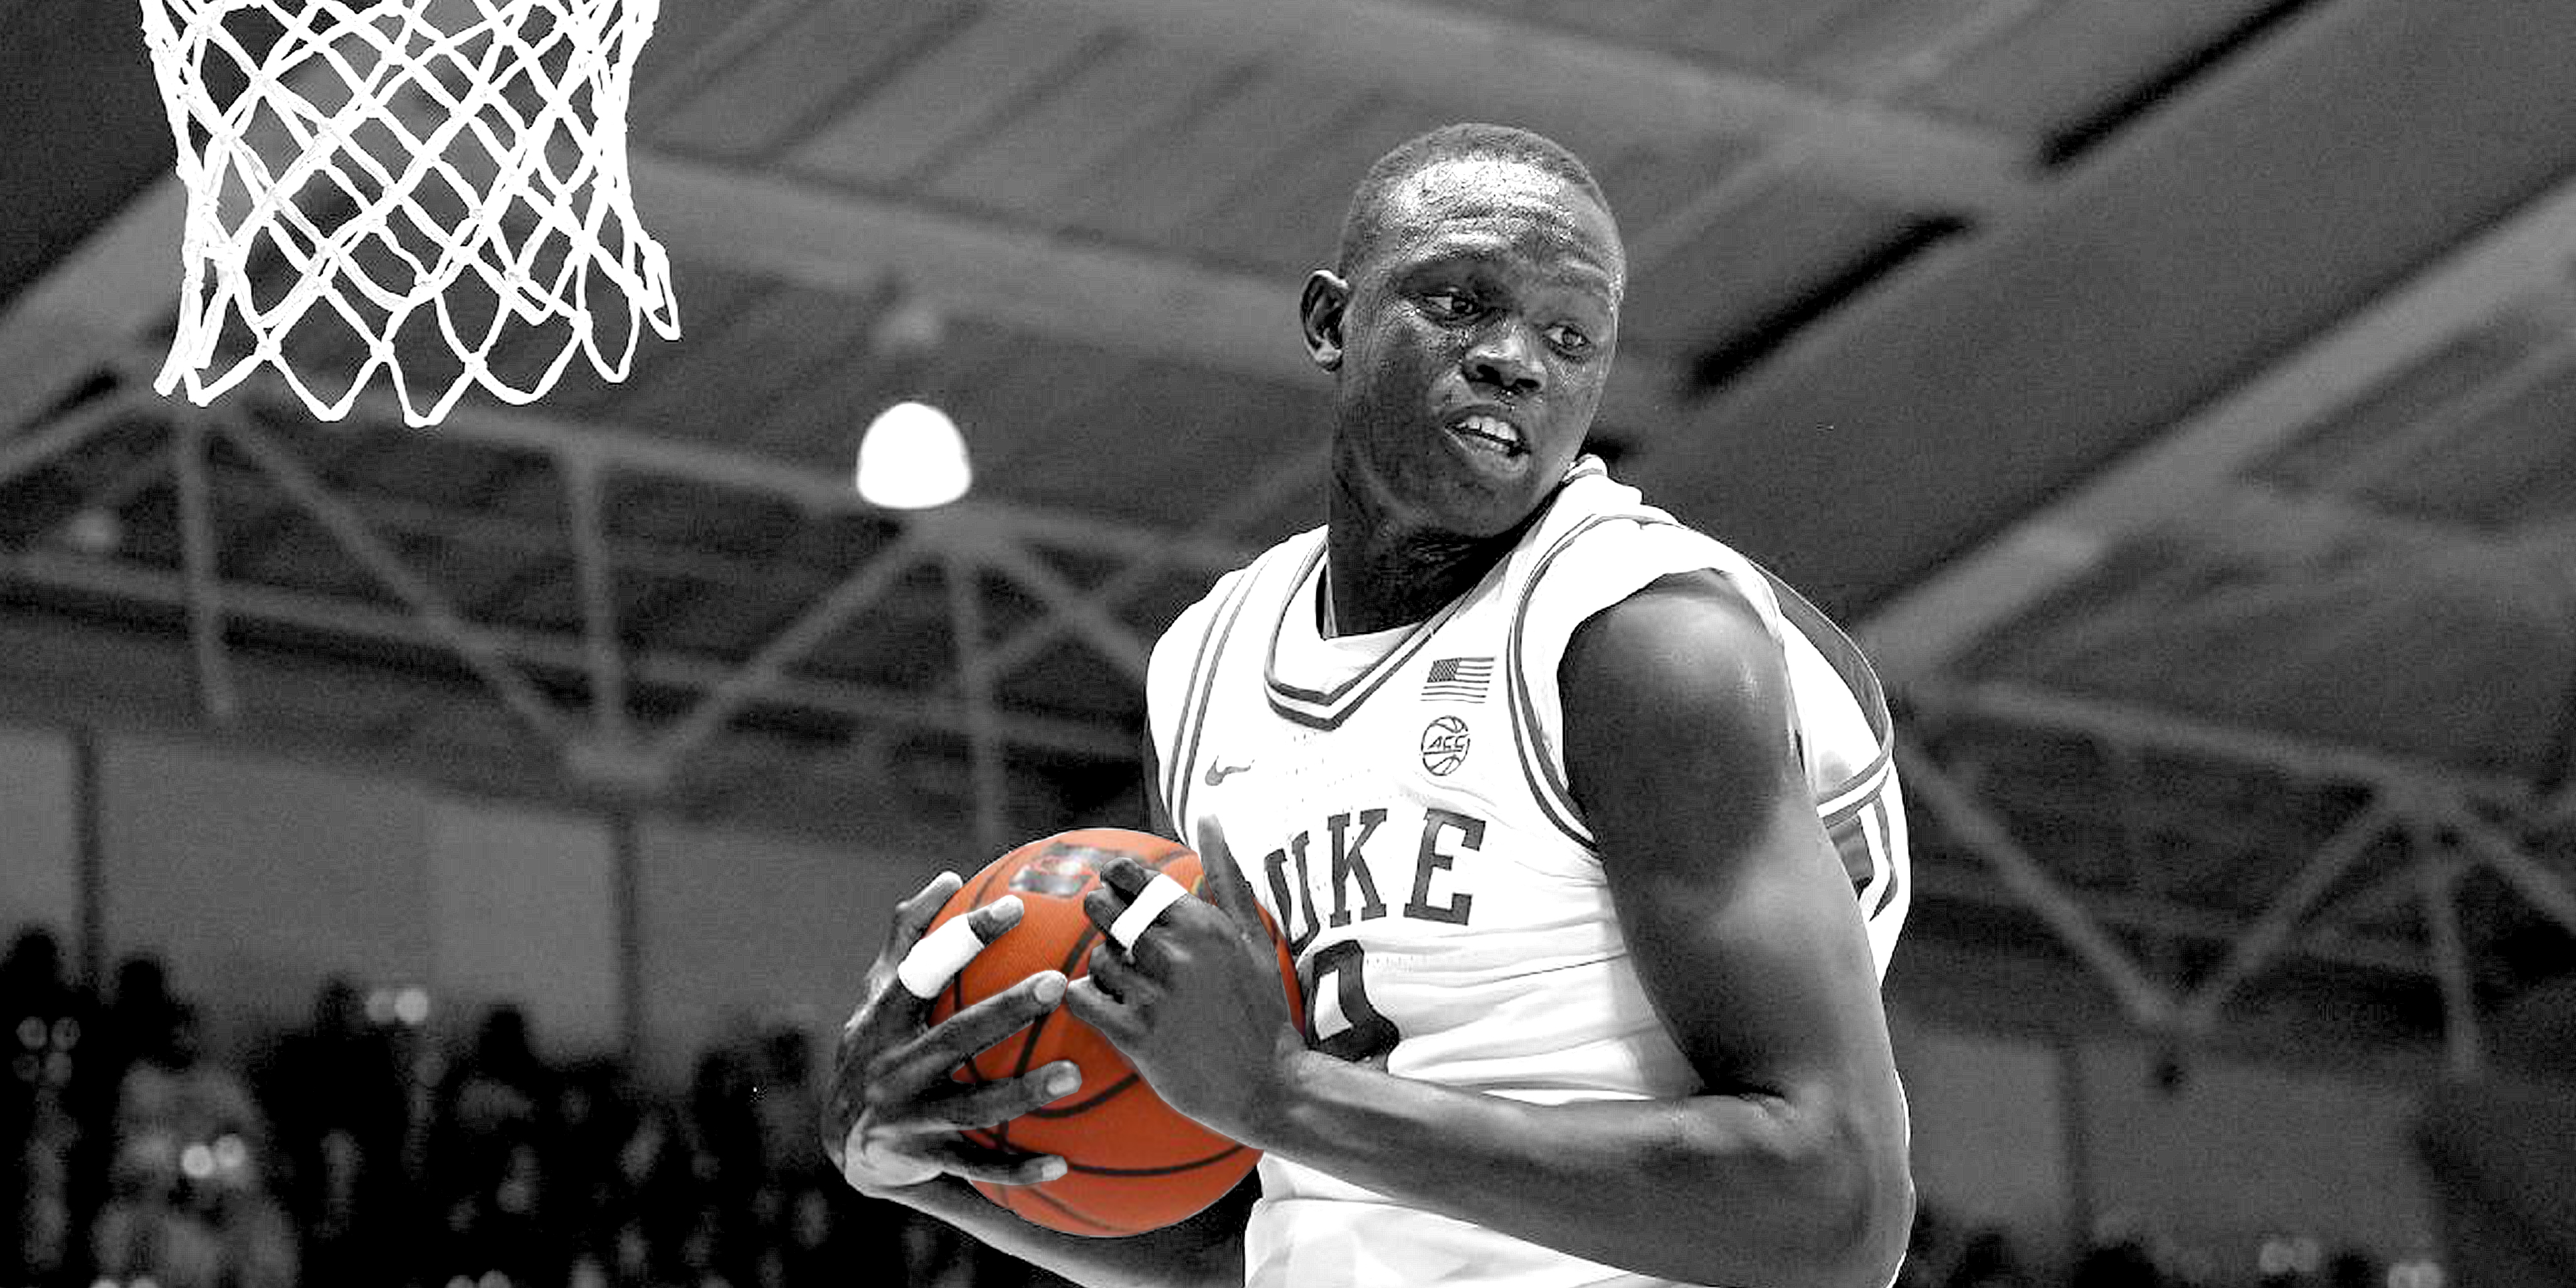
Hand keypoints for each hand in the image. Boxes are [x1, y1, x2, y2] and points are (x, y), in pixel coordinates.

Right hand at [821, 872, 1084, 1195]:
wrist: (843, 1141)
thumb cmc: (876, 1047)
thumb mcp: (881, 996)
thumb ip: (910, 938)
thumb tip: (947, 878)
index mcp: (882, 1021)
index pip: (922, 972)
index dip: (963, 939)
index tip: (1015, 908)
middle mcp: (889, 1068)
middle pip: (952, 1037)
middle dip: (1004, 1011)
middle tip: (1058, 985)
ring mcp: (904, 1118)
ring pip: (969, 1107)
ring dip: (1022, 1092)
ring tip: (1073, 1075)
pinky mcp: (921, 1161)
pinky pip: (975, 1167)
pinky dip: (1016, 1168)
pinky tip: (1062, 1164)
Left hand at [1064, 823, 1307, 1144]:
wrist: (1268, 1085)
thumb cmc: (1260, 1007)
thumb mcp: (1252, 936)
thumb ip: (1226, 874)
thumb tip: (1210, 815)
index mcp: (1202, 923)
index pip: (1130, 877)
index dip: (1114, 881)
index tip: (1121, 896)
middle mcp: (1177, 953)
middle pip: (1102, 911)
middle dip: (1102, 920)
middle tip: (1120, 940)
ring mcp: (1154, 995)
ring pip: (1095, 958)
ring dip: (1103, 969)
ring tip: (1129, 984)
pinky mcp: (1136, 1036)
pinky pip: (1082, 1000)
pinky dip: (1087, 1001)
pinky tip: (1111, 1009)